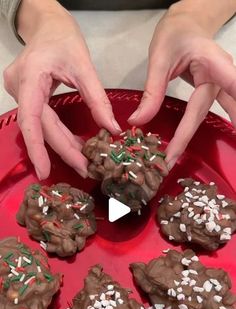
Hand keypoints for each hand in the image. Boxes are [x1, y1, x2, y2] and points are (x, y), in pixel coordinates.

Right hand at [3, 1, 120, 179]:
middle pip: (40, 128)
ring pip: (41, 127)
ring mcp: (19, 93)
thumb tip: (112, 129)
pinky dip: (58, 133)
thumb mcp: (84, 65)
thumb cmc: (63, 37)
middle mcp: (19, 88)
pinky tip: (74, 144)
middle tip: (84, 169)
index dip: (37, 148)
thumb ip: (97, 99)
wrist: (46, 24)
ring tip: (83, 161)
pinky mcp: (26, 96)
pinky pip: (41, 120)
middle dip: (63, 150)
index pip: (31, 119)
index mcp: (30, 77)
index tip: (45, 171)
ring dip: (62, 145)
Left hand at [128, 8, 235, 168]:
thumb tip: (138, 121)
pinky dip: (206, 128)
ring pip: (216, 115)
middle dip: (188, 136)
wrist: (187, 24)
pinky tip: (197, 142)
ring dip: (202, 135)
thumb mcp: (159, 59)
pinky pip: (216, 114)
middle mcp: (222, 77)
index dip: (233, 105)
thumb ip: (152, 91)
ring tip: (184, 157)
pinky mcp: (217, 93)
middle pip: (204, 112)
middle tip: (172, 158)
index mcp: (212, 64)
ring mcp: (222, 86)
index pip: (226, 87)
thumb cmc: (176, 35)